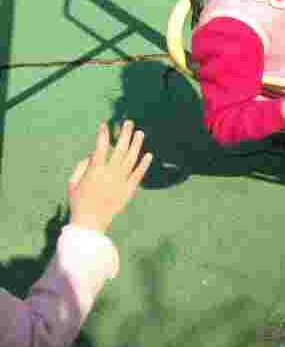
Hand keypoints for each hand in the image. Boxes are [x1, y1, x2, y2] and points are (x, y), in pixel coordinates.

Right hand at [68, 121, 151, 235]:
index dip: (103, 135)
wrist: (90, 223)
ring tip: (140, 133)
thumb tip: (93, 154)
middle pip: (120, 149)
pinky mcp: (128, 191)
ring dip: (136, 145)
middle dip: (124, 134)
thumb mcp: (73, 183)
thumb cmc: (78, 202)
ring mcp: (121, 182)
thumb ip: (82, 166)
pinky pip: (138, 175)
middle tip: (128, 122)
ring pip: (131, 159)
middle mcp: (110, 174)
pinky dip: (144, 164)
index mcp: (94, 171)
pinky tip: (149, 155)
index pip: (100, 147)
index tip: (105, 125)